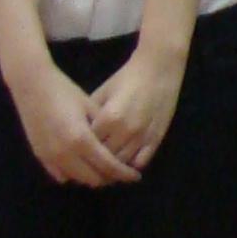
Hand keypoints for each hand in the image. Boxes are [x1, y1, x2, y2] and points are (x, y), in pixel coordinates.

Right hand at [5, 62, 138, 186]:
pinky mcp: (39, 155)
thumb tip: (118, 146)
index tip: (136, 176)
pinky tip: (82, 166)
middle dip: (109, 178)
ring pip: (77, 179)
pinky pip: (60, 174)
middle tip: (120, 172)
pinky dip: (74, 174)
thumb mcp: (90, 107)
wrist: (31, 85)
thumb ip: (104, 129)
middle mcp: (65, 153)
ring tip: (103, 169)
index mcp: (82, 140)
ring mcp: (50, 156)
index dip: (124, 173)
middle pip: (93, 178)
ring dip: (92, 177)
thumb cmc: (64, 91)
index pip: (108, 166)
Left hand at [84, 41, 185, 173]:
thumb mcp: (102, 93)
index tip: (77, 153)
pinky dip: (132, 165)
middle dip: (95, 162)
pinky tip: (125, 163)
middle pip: (104, 158)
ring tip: (105, 167)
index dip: (82, 150)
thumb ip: (90, 115)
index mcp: (108, 118)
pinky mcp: (156, 138)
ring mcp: (142, 136)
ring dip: (113, 167)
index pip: (89, 145)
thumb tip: (79, 133)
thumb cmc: (126, 78)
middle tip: (89, 164)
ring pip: (122, 163)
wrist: (158, 69)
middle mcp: (125, 131)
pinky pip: (142, 161)